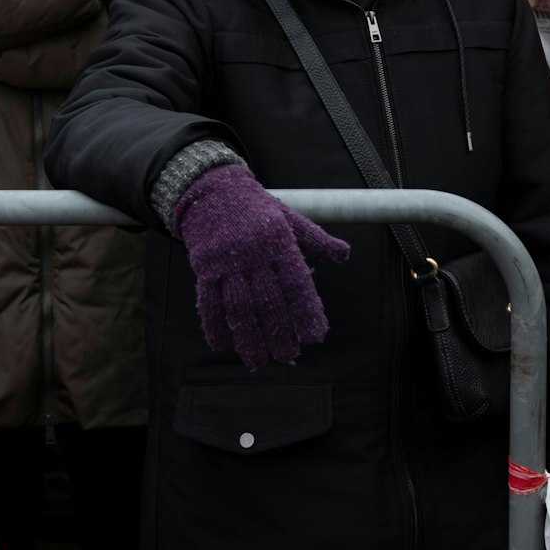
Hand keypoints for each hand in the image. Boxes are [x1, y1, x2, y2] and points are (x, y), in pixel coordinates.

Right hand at [171, 164, 349, 369]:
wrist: (210, 189)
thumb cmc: (256, 208)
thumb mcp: (289, 217)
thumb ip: (316, 239)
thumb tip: (345, 253)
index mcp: (279, 240)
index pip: (296, 282)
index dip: (306, 311)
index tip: (316, 336)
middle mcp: (253, 252)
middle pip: (268, 302)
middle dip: (279, 334)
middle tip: (288, 357)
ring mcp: (226, 260)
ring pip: (238, 307)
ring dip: (248, 338)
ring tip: (258, 360)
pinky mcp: (204, 266)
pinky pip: (209, 302)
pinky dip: (215, 327)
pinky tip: (224, 346)